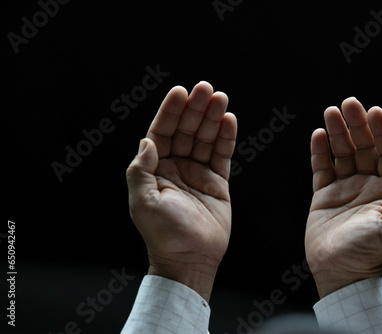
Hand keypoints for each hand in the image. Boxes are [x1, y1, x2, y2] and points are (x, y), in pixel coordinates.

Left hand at [126, 81, 236, 300]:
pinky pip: (222, 155)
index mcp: (155, 170)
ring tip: (221, 98)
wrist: (190, 259)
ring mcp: (197, 173)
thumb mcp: (142, 202)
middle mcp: (176, 167)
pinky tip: (229, 120)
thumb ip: (141, 170)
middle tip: (206, 88)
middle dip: (195, 109)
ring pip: (205, 139)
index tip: (180, 92)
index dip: (170, 112)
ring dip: (212, 118)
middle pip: (186, 130)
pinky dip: (226, 138)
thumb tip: (147, 141)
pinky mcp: (217, 182)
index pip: (162, 132)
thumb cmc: (163, 233)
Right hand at [305, 97, 381, 297]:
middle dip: (357, 125)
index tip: (374, 111)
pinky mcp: (323, 195)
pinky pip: (322, 167)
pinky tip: (319, 135)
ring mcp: (344, 188)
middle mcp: (366, 184)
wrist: (339, 271)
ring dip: (338, 132)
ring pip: (342, 153)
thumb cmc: (369, 253)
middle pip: (364, 147)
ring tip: (331, 112)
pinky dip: (320, 151)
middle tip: (349, 104)